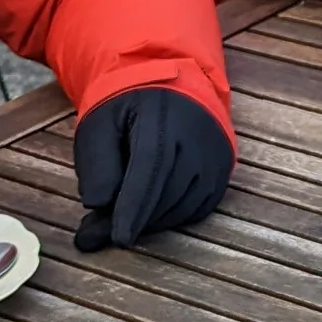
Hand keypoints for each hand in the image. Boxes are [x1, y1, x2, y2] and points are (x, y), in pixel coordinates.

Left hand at [74, 87, 231, 249]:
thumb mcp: (99, 125)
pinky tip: (152, 207)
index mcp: (163, 120)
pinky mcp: (224, 170)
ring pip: (182, 207)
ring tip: (126, 212)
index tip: (119, 238)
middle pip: (166, 195)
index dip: (134, 208)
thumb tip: (99, 205)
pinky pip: (198, 208)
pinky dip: (172, 216)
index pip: (150, 170)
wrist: (174, 83)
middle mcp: (198, 139)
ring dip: (152, 219)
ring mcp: (216, 156)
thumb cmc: (129, 106)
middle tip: (100, 230)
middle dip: (135, 219)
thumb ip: (97, 165)